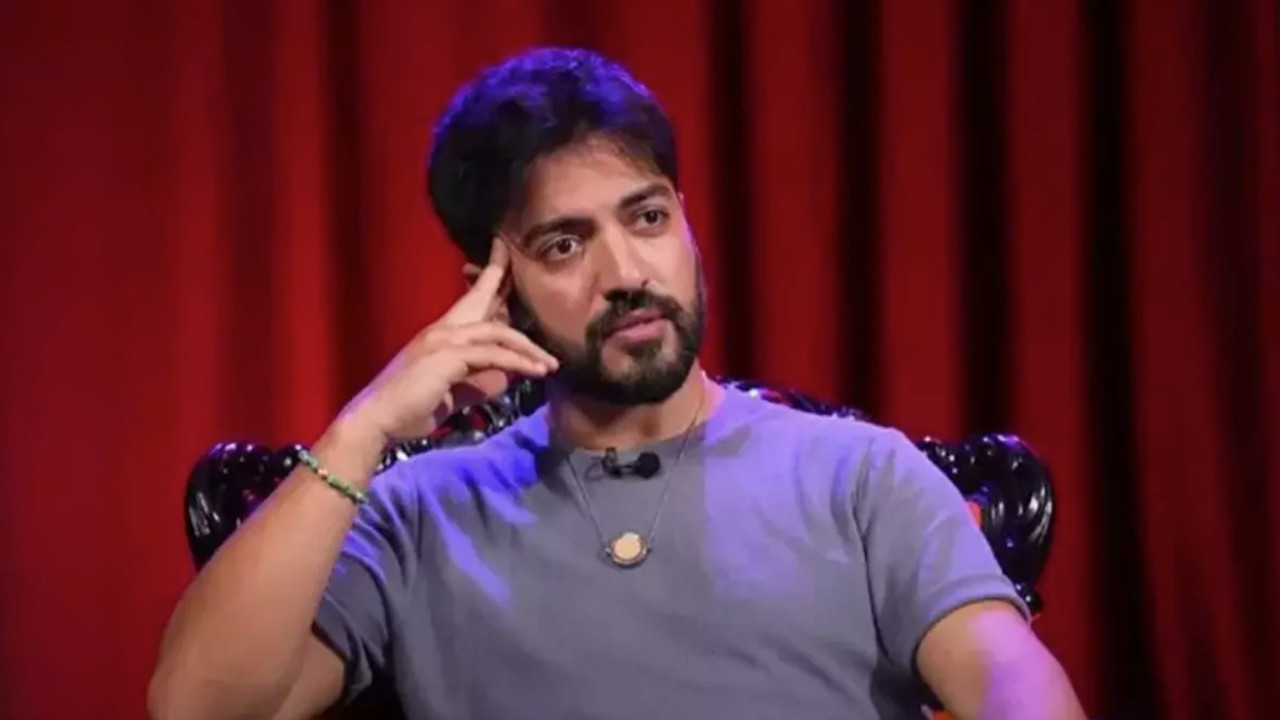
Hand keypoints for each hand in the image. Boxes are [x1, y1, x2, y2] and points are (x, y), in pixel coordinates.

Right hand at [340, 241, 557, 444]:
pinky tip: (536, 372)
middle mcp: (443, 328)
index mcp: (441, 333)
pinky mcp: (448, 356)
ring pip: (498, 330)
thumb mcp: (452, 392)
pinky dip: (518, 362)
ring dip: (529, 347)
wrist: (378, 419)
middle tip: (517, 253)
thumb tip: (505, 379)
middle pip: (483, 296)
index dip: (490, 280)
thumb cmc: (411, 409)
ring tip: (551, 363)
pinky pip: (493, 354)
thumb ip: (477, 381)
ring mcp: (444, 339)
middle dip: (502, 273)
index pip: (471, 300)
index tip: (505, 262)